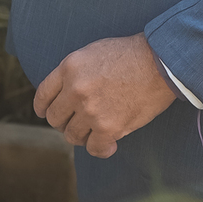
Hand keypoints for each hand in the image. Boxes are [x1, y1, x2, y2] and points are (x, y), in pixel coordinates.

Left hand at [33, 35, 176, 158]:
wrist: (159, 63)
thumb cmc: (129, 55)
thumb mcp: (92, 53)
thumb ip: (73, 73)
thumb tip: (63, 94)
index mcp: (69, 68)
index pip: (43, 95)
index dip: (43, 108)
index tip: (47, 113)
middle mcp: (75, 90)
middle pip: (55, 118)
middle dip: (64, 122)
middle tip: (78, 121)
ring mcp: (91, 110)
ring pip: (72, 136)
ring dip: (82, 135)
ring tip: (94, 130)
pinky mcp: (109, 128)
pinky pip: (94, 148)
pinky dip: (100, 148)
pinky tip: (108, 143)